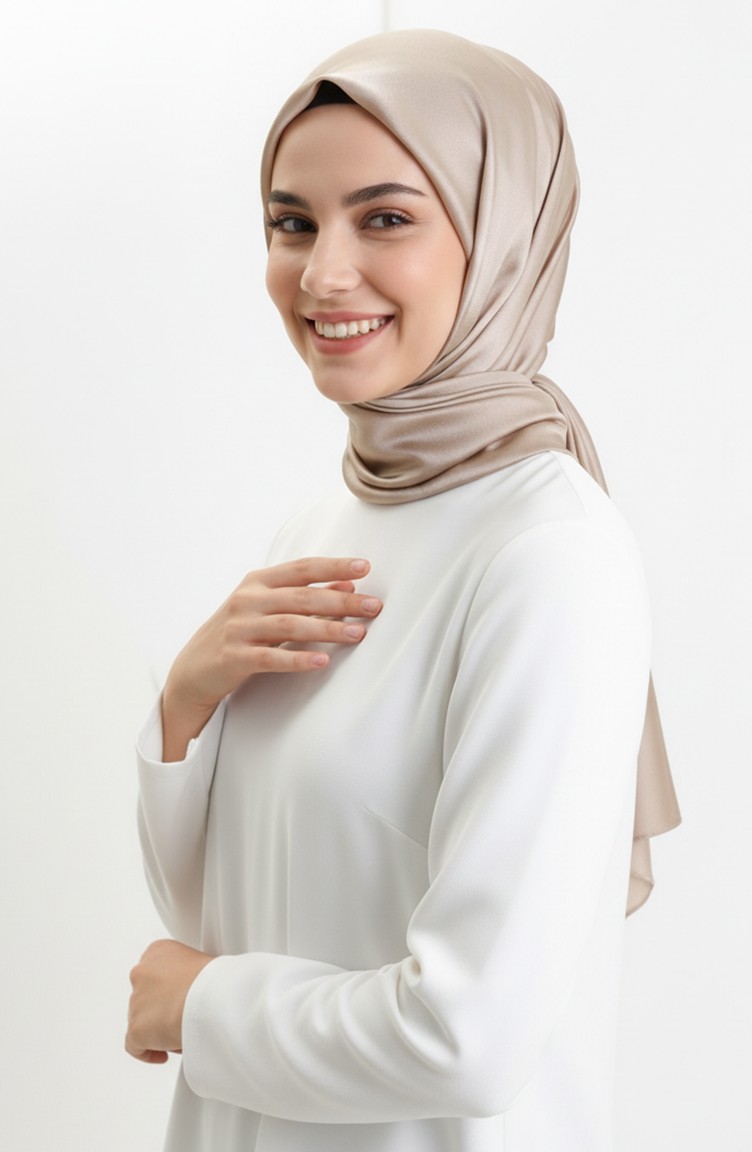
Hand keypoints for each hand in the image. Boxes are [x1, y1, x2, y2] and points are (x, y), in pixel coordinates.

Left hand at [126, 939, 213, 1063]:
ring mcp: (136, 1001)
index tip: (178, 1001)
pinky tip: (163, 1053)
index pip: (154, 973)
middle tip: (181, 1019)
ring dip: (157, 1030)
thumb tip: (192, 992)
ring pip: (142, 1021)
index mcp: (158, 951)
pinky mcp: (135, 1029)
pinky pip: (135, 1046)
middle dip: (161, 1010)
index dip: (165, 991)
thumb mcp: (202, 964)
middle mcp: (141, 973)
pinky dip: (147, 1052)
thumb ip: (188, 975)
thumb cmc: (215, 979)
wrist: (210, 996)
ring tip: (181, 1035)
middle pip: (146, 998)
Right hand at [162, 556, 381, 759]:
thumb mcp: (268, 609)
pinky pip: (271, 657)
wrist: (193, 669)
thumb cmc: (238, 634)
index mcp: (257, 582)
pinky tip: (322, 661)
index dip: (334, 566)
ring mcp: (239, 628)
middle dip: (341, 602)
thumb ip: (305, 597)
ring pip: (290, 625)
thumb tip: (348, 587)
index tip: (364, 567)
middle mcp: (247, 600)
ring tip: (357, 634)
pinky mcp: (234, 657)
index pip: (302, 569)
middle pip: (301, 597)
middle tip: (374, 607)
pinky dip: (298, 659)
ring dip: (327, 629)